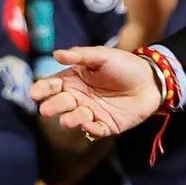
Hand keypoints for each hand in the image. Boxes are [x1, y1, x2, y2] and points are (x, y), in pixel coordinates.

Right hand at [30, 46, 162, 138]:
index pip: (52, 85)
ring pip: (76, 118)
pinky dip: (91, 130)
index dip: (42, 89)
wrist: (151, 81)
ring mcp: (92, 112)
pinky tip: (88, 125)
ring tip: (66, 120)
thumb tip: (56, 54)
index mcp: (73, 80)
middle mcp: (78, 97)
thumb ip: (79, 55)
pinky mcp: (107, 125)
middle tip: (46, 110)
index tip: (34, 94)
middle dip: (52, 107)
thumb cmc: (124, 65)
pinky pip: (96, 130)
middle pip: (60, 103)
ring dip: (70, 119)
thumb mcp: (101, 56)